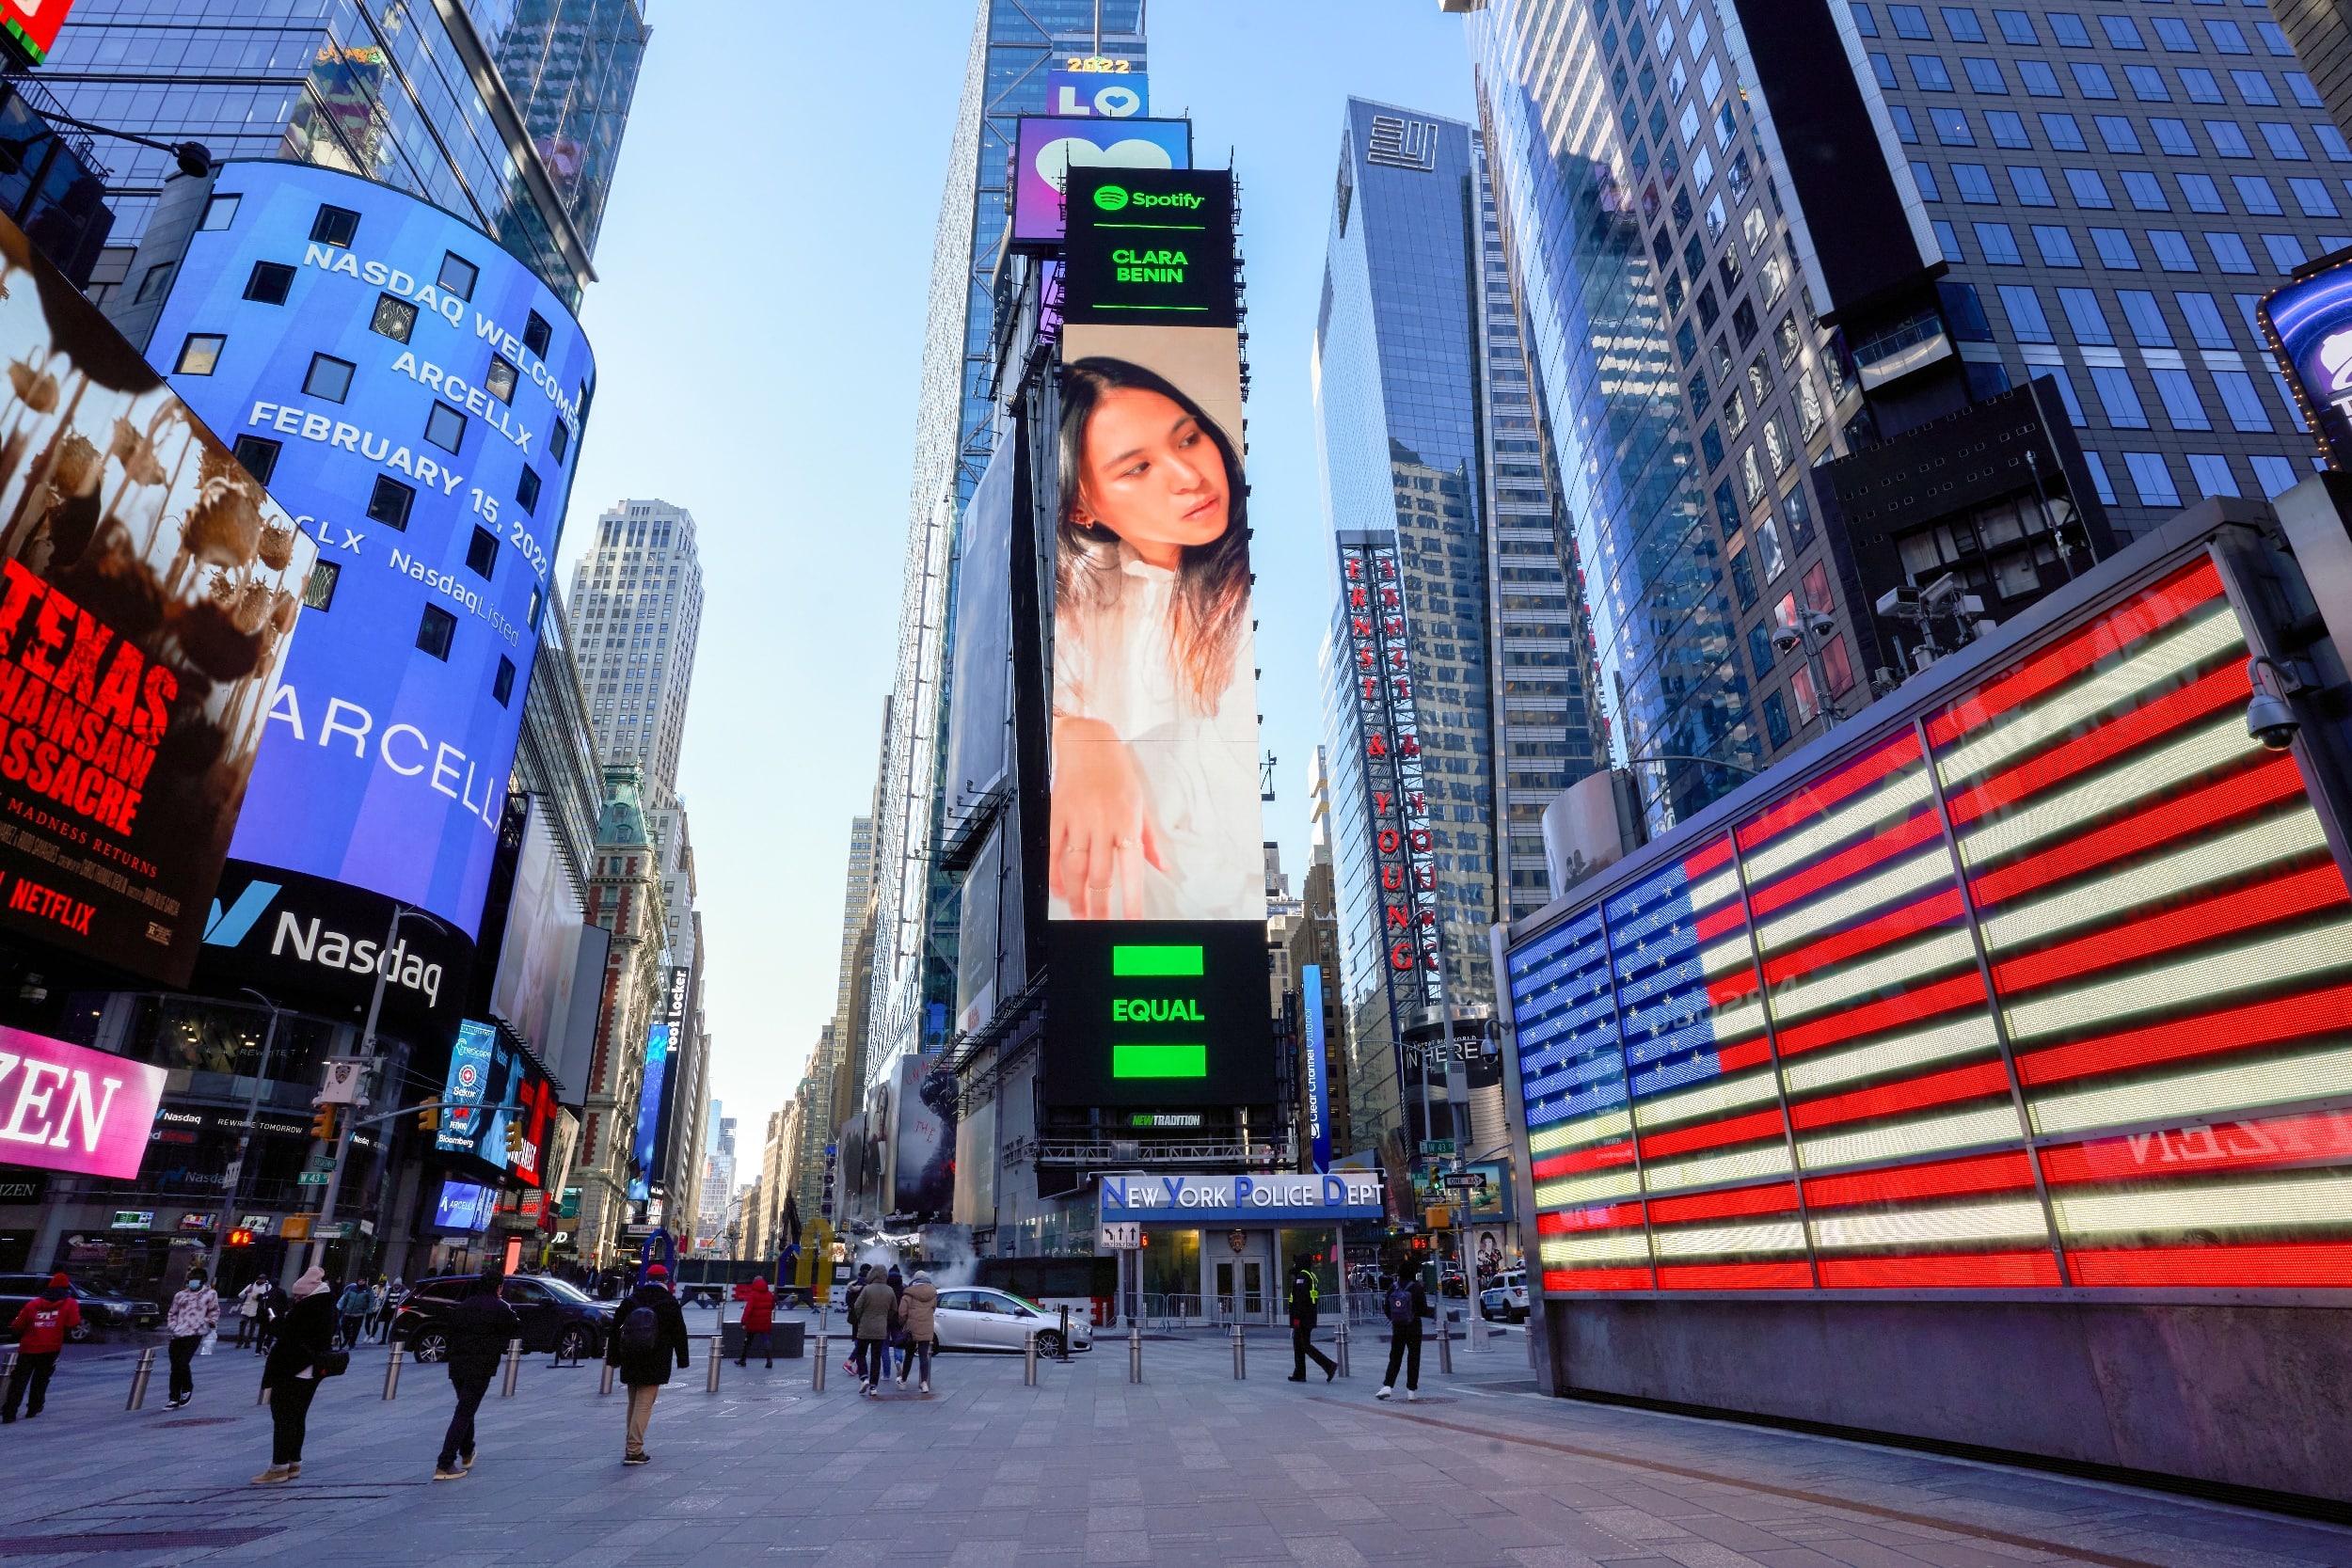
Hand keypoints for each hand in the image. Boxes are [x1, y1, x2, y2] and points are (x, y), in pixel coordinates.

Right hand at [1050, 717, 1164, 919]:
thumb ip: (1151, 840)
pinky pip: (1053, 849)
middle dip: (1099, 906)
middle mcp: (1103, 823)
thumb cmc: (1118, 771)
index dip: (1131, 899)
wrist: (1087, 741)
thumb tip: (1163, 868)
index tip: (1132, 921)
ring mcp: (1078, 819)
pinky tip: (1059, 889)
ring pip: (1076, 867)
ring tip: (1079, 914)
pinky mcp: (1057, 814)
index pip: (1131, 869)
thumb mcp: (1142, 802)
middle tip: (1098, 926)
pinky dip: (1054, 873)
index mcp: (1128, 821)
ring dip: (1077, 895)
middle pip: (1100, 875)